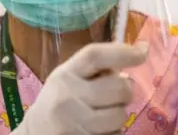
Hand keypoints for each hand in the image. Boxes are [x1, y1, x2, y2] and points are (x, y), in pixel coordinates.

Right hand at [13, 42, 147, 134]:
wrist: (34, 134)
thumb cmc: (58, 101)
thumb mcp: (68, 78)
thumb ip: (94, 69)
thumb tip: (134, 56)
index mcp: (64, 74)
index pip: (95, 56)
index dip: (123, 52)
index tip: (143, 51)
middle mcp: (67, 97)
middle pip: (117, 87)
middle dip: (126, 90)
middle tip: (120, 94)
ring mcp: (73, 123)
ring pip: (119, 116)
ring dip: (119, 115)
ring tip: (106, 113)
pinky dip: (113, 132)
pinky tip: (101, 130)